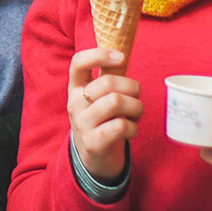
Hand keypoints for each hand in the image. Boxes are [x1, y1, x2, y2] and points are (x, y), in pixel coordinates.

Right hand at [68, 47, 142, 181]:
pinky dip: (134, 127)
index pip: (78, 62)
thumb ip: (107, 78)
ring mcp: (82, 123)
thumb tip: (122, 53)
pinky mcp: (93, 143)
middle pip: (107, 82)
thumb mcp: (97, 97)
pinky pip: (121, 126)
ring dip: (136, 107)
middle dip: (132, 87)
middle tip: (137, 96)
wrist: (93, 157)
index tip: (121, 57)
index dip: (99, 55)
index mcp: (75, 87)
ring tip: (136, 113)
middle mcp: (74, 103)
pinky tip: (131, 129)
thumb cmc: (102, 120)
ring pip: (116, 102)